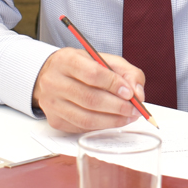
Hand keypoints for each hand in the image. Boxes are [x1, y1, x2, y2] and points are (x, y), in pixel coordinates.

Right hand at [32, 47, 146, 133]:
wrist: (50, 76)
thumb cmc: (81, 67)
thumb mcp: (103, 59)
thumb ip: (125, 72)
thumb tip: (137, 94)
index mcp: (66, 61)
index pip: (92, 74)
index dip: (114, 85)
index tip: (130, 93)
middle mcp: (54, 82)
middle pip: (90, 99)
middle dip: (117, 106)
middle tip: (134, 109)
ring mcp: (52, 103)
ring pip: (86, 118)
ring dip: (112, 120)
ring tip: (127, 117)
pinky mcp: (55, 120)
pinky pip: (82, 127)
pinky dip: (101, 126)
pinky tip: (112, 120)